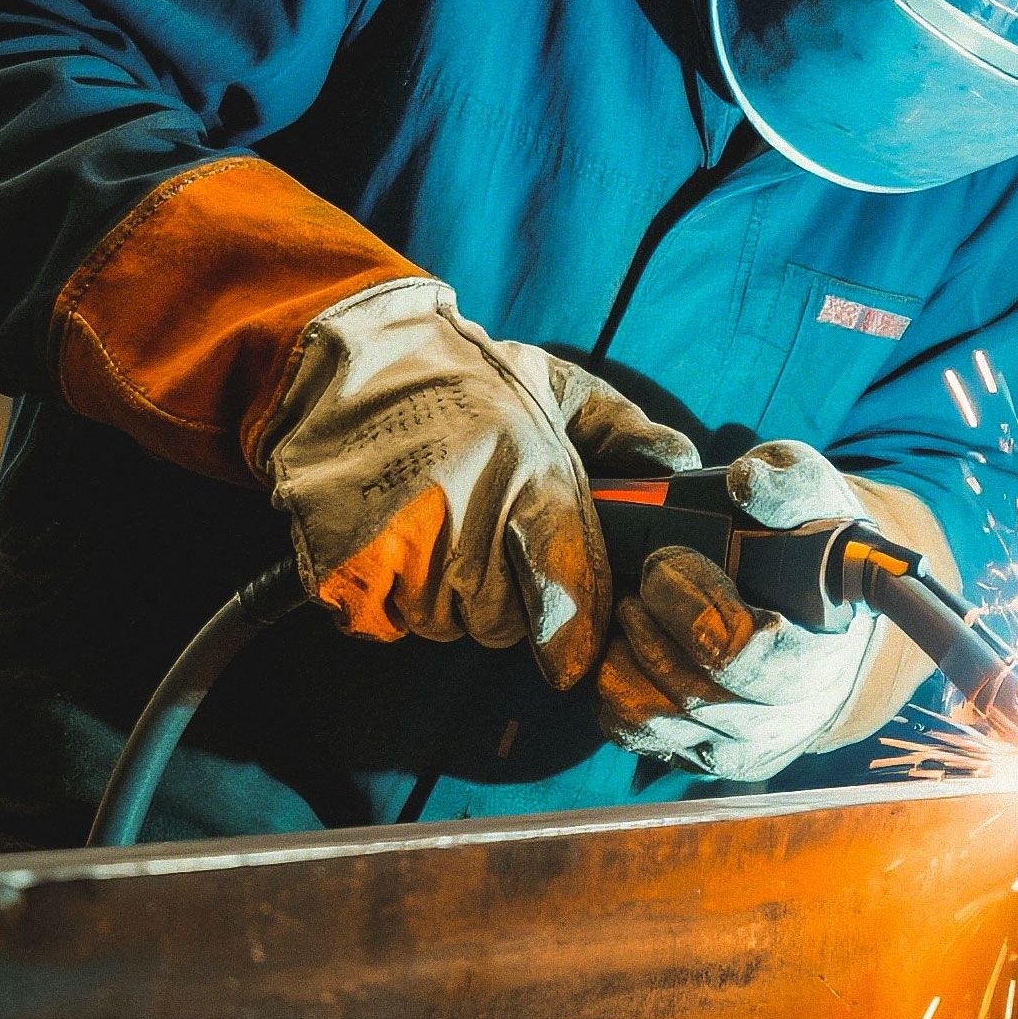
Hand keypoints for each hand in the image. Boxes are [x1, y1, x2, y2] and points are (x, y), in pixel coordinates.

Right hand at [257, 279, 694, 680]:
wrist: (338, 364)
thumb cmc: (456, 377)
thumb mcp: (553, 383)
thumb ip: (622, 428)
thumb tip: (680, 465)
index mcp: (525, 475)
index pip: (567, 589)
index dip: (578, 635)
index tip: (576, 654)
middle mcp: (465, 521)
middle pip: (506, 622)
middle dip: (509, 597)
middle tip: (488, 540)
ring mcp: (400, 552)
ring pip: (450, 623)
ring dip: (451, 595)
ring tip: (438, 528)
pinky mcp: (346, 572)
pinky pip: (390, 620)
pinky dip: (395, 595)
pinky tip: (395, 539)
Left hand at [594, 441, 915, 779]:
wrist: (826, 616)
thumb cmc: (814, 548)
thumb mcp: (815, 498)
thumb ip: (790, 482)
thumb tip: (745, 482)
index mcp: (820, 656)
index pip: (739, 651)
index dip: (688, 599)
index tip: (670, 556)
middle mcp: (785, 718)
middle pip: (685, 687)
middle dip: (646, 619)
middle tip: (645, 574)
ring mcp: (742, 748)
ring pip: (647, 715)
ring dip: (624, 652)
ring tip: (638, 607)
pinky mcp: (702, 759)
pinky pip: (631, 731)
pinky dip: (617, 683)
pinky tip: (638, 643)